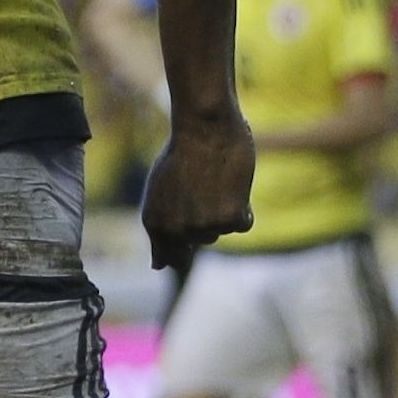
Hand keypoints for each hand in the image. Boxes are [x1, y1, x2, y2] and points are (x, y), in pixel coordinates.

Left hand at [139, 112, 256, 271]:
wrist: (203, 129)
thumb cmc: (182, 155)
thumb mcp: (160, 194)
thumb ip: (161, 232)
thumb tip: (158, 268)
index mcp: (154, 223)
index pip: (172, 259)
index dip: (185, 245)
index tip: (193, 224)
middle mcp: (176, 230)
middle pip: (203, 240)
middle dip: (207, 217)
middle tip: (202, 185)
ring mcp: (204, 227)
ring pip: (222, 231)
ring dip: (224, 210)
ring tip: (215, 180)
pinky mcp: (230, 219)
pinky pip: (243, 224)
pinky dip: (243, 207)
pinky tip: (231, 183)